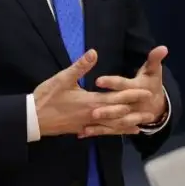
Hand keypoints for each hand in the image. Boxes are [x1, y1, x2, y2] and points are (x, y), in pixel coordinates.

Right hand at [33, 49, 150, 136]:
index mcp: (91, 101)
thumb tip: (94, 52)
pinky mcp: (81, 130)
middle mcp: (93, 115)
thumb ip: (80, 66)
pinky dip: (113, 132)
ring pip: (111, 126)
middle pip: (118, 114)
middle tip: (150, 112)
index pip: (117, 98)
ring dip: (127, 125)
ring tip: (141, 126)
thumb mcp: (62, 78)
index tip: (147, 92)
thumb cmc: (47, 96)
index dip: (132, 95)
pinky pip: (101, 131)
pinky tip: (118, 133)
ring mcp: (87, 124)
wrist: (34, 118)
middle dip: (135, 112)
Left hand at [82, 46, 168, 136]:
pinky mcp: (120, 123)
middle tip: (92, 111)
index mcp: (136, 88)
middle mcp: (131, 104)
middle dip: (107, 110)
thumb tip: (163, 47)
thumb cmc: (151, 84)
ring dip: (101, 125)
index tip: (98, 80)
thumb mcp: (153, 70)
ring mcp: (127, 116)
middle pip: (118, 107)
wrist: (157, 106)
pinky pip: (109, 129)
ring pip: (114, 122)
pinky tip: (82, 133)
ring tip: (86, 127)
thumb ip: (155, 59)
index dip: (112, 83)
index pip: (123, 85)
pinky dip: (97, 131)